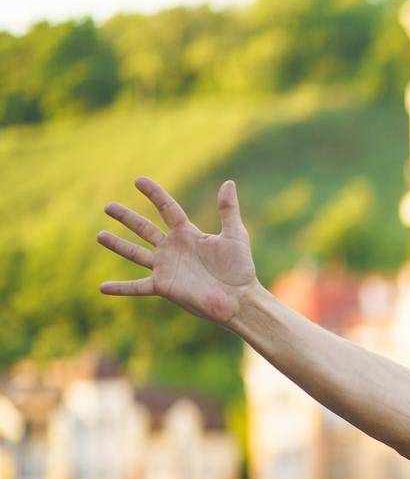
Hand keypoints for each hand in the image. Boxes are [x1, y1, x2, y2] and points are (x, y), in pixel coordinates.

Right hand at [96, 177, 259, 326]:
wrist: (239, 299)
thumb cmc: (240, 269)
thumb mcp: (235, 235)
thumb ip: (228, 210)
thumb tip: (228, 182)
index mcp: (188, 234)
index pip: (167, 209)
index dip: (154, 194)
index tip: (138, 180)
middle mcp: (173, 249)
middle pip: (144, 228)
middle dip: (126, 217)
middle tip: (107, 206)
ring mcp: (166, 268)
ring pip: (135, 253)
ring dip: (117, 245)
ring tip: (99, 235)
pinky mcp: (163, 286)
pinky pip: (137, 287)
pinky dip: (120, 288)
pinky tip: (102, 288)